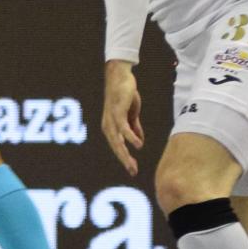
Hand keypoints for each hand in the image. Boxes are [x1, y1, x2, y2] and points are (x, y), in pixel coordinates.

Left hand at [101, 60, 145, 174]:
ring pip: (117, 140)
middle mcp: (108, 125)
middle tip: (133, 172)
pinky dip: (130, 136)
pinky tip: (137, 144)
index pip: (117, 146)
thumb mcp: (132, 114)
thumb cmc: (125, 94)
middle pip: (115, 146)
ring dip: (125, 154)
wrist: (121, 76)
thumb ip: (134, 127)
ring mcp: (111, 118)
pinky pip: (123, 127)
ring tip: (133, 165)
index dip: (125, 158)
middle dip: (124, 160)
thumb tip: (139, 142)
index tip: (133, 169)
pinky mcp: (117, 111)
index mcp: (111, 126)